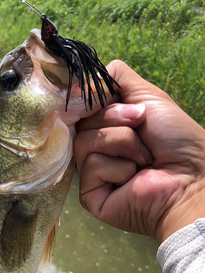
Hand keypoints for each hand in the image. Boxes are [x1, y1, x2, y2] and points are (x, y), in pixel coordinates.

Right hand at [74, 60, 204, 243]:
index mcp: (106, 128)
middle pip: (81, 121)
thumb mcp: (146, 95)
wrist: (191, 176)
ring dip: (121, 143)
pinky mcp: (89, 195)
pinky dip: (118, 167)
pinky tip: (133, 177)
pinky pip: (91, 165)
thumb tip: (81, 78)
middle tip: (141, 128)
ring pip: (84, 141)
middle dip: (115, 118)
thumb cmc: (175, 138)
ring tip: (143, 157)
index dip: (94, 100)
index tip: (116, 99)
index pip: (82, 107)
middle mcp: (96, 149)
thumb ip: (114, 78)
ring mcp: (91, 173)